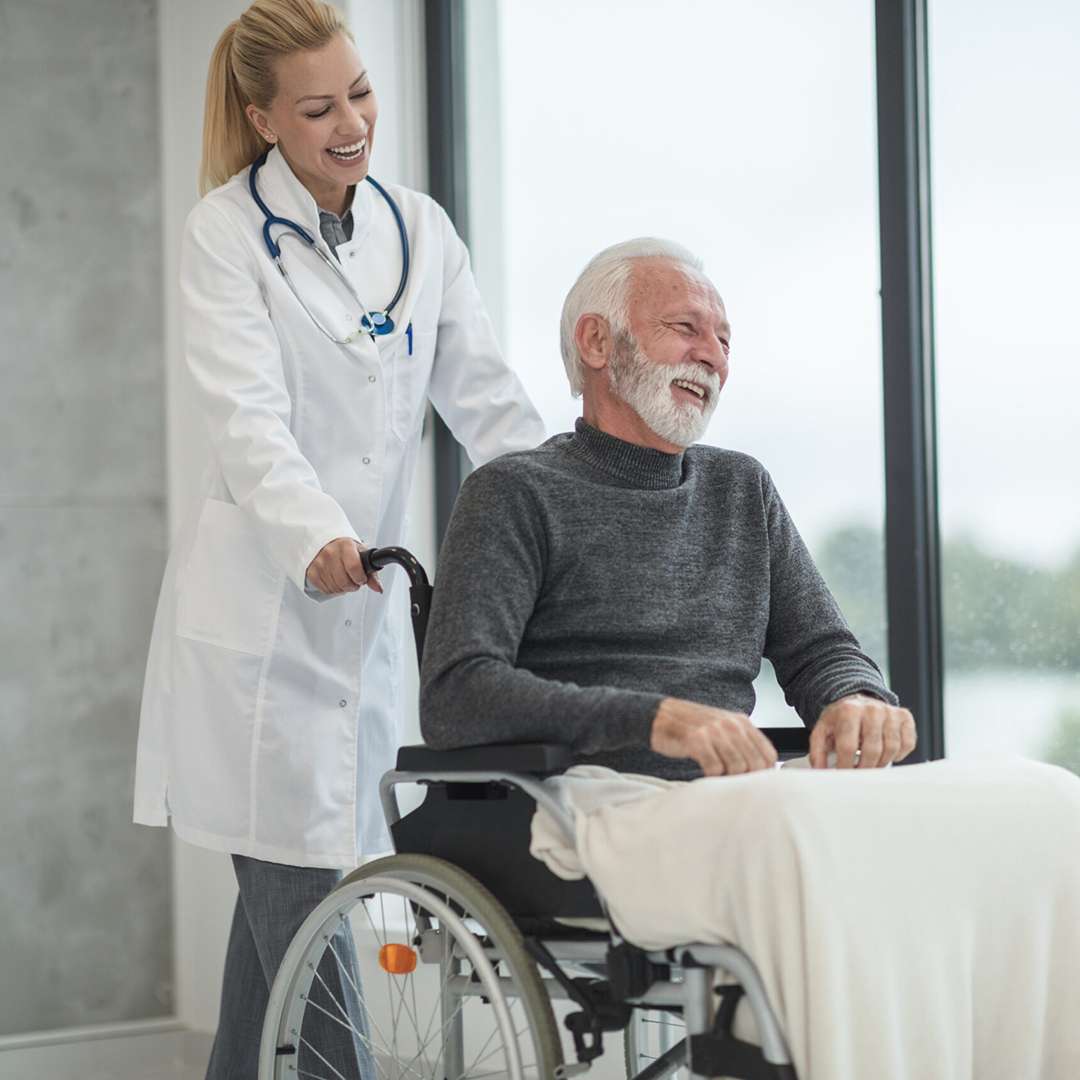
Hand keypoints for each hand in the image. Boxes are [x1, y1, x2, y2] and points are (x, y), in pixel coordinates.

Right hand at [305, 538, 382, 596]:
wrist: (326, 542)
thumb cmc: (345, 549)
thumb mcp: (361, 554)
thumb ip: (372, 572)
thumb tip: (378, 588)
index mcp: (345, 545)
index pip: (354, 568)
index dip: (360, 578)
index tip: (362, 578)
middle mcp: (330, 553)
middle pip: (344, 582)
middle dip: (353, 585)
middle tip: (353, 579)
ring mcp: (319, 563)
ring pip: (336, 588)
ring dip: (343, 588)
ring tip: (344, 578)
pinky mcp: (312, 572)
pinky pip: (326, 590)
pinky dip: (333, 589)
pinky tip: (335, 580)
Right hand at [650, 698, 777, 776]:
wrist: (658, 716)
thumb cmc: (692, 726)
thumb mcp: (722, 726)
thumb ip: (742, 742)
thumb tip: (761, 769)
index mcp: (741, 721)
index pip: (769, 754)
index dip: (764, 772)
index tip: (753, 781)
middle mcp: (730, 725)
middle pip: (755, 764)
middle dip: (747, 778)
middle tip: (732, 781)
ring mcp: (713, 731)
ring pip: (737, 767)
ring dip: (728, 777)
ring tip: (717, 776)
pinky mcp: (696, 740)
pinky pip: (714, 768)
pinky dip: (712, 776)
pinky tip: (705, 771)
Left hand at [810, 694, 915, 768]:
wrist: (858, 701)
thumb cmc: (841, 718)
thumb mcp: (823, 731)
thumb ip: (817, 752)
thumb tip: (819, 772)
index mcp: (849, 710)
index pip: (849, 746)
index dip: (846, 765)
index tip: (844, 774)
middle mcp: (872, 709)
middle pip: (872, 750)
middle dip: (864, 768)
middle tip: (858, 772)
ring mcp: (891, 712)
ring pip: (891, 749)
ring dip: (880, 763)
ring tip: (870, 762)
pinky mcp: (905, 717)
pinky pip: (907, 744)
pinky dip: (898, 754)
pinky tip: (885, 753)